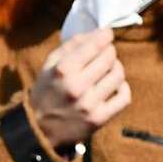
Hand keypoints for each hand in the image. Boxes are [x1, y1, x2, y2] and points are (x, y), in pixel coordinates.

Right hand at [29, 28, 131, 148]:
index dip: (105, 35)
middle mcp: (77, 86)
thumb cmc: (45, 91)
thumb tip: (96, 33)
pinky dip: (123, 87)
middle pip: (109, 58)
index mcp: (63, 70)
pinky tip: (115, 85)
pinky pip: (124, 98)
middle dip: (109, 51)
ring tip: (109, 68)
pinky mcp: (99, 119)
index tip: (107, 33)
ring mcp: (89, 104)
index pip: (95, 45)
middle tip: (105, 52)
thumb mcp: (50, 64)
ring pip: (118, 75)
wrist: (38, 127)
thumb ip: (71, 46)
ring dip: (117, 67)